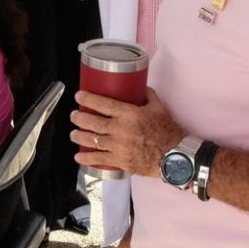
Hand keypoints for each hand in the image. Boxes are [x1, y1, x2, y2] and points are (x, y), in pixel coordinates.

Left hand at [69, 87, 183, 177]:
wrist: (175, 156)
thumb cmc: (168, 132)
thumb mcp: (159, 108)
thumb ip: (148, 96)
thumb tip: (140, 87)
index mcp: (129, 114)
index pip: (103, 103)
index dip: (88, 98)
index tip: (79, 96)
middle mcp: (120, 129)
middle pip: (92, 122)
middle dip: (79, 117)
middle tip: (74, 115)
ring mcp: (118, 146)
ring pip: (91, 140)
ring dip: (79, 136)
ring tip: (74, 134)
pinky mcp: (120, 161)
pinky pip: (98, 159)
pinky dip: (86, 158)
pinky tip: (78, 156)